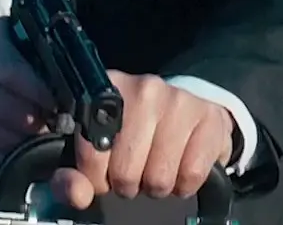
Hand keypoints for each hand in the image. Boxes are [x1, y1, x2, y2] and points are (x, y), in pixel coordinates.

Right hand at [0, 18, 55, 170]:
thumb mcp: (16, 38)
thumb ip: (41, 53)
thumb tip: (76, 81)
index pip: (11, 74)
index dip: (39, 93)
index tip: (61, 104)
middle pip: (6, 110)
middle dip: (37, 122)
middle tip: (60, 127)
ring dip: (26, 143)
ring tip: (47, 139)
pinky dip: (9, 157)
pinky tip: (25, 153)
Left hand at [49, 71, 234, 209]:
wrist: (188, 112)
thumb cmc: (136, 132)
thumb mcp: (96, 148)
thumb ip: (73, 175)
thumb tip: (77, 193)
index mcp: (107, 90)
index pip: (91, 154)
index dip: (95, 176)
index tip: (103, 171)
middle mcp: (144, 89)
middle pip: (126, 171)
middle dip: (128, 182)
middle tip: (134, 169)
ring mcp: (179, 100)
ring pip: (159, 177)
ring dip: (157, 184)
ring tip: (156, 167)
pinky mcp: (209, 117)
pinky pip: (192, 174)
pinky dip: (185, 183)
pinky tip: (180, 166)